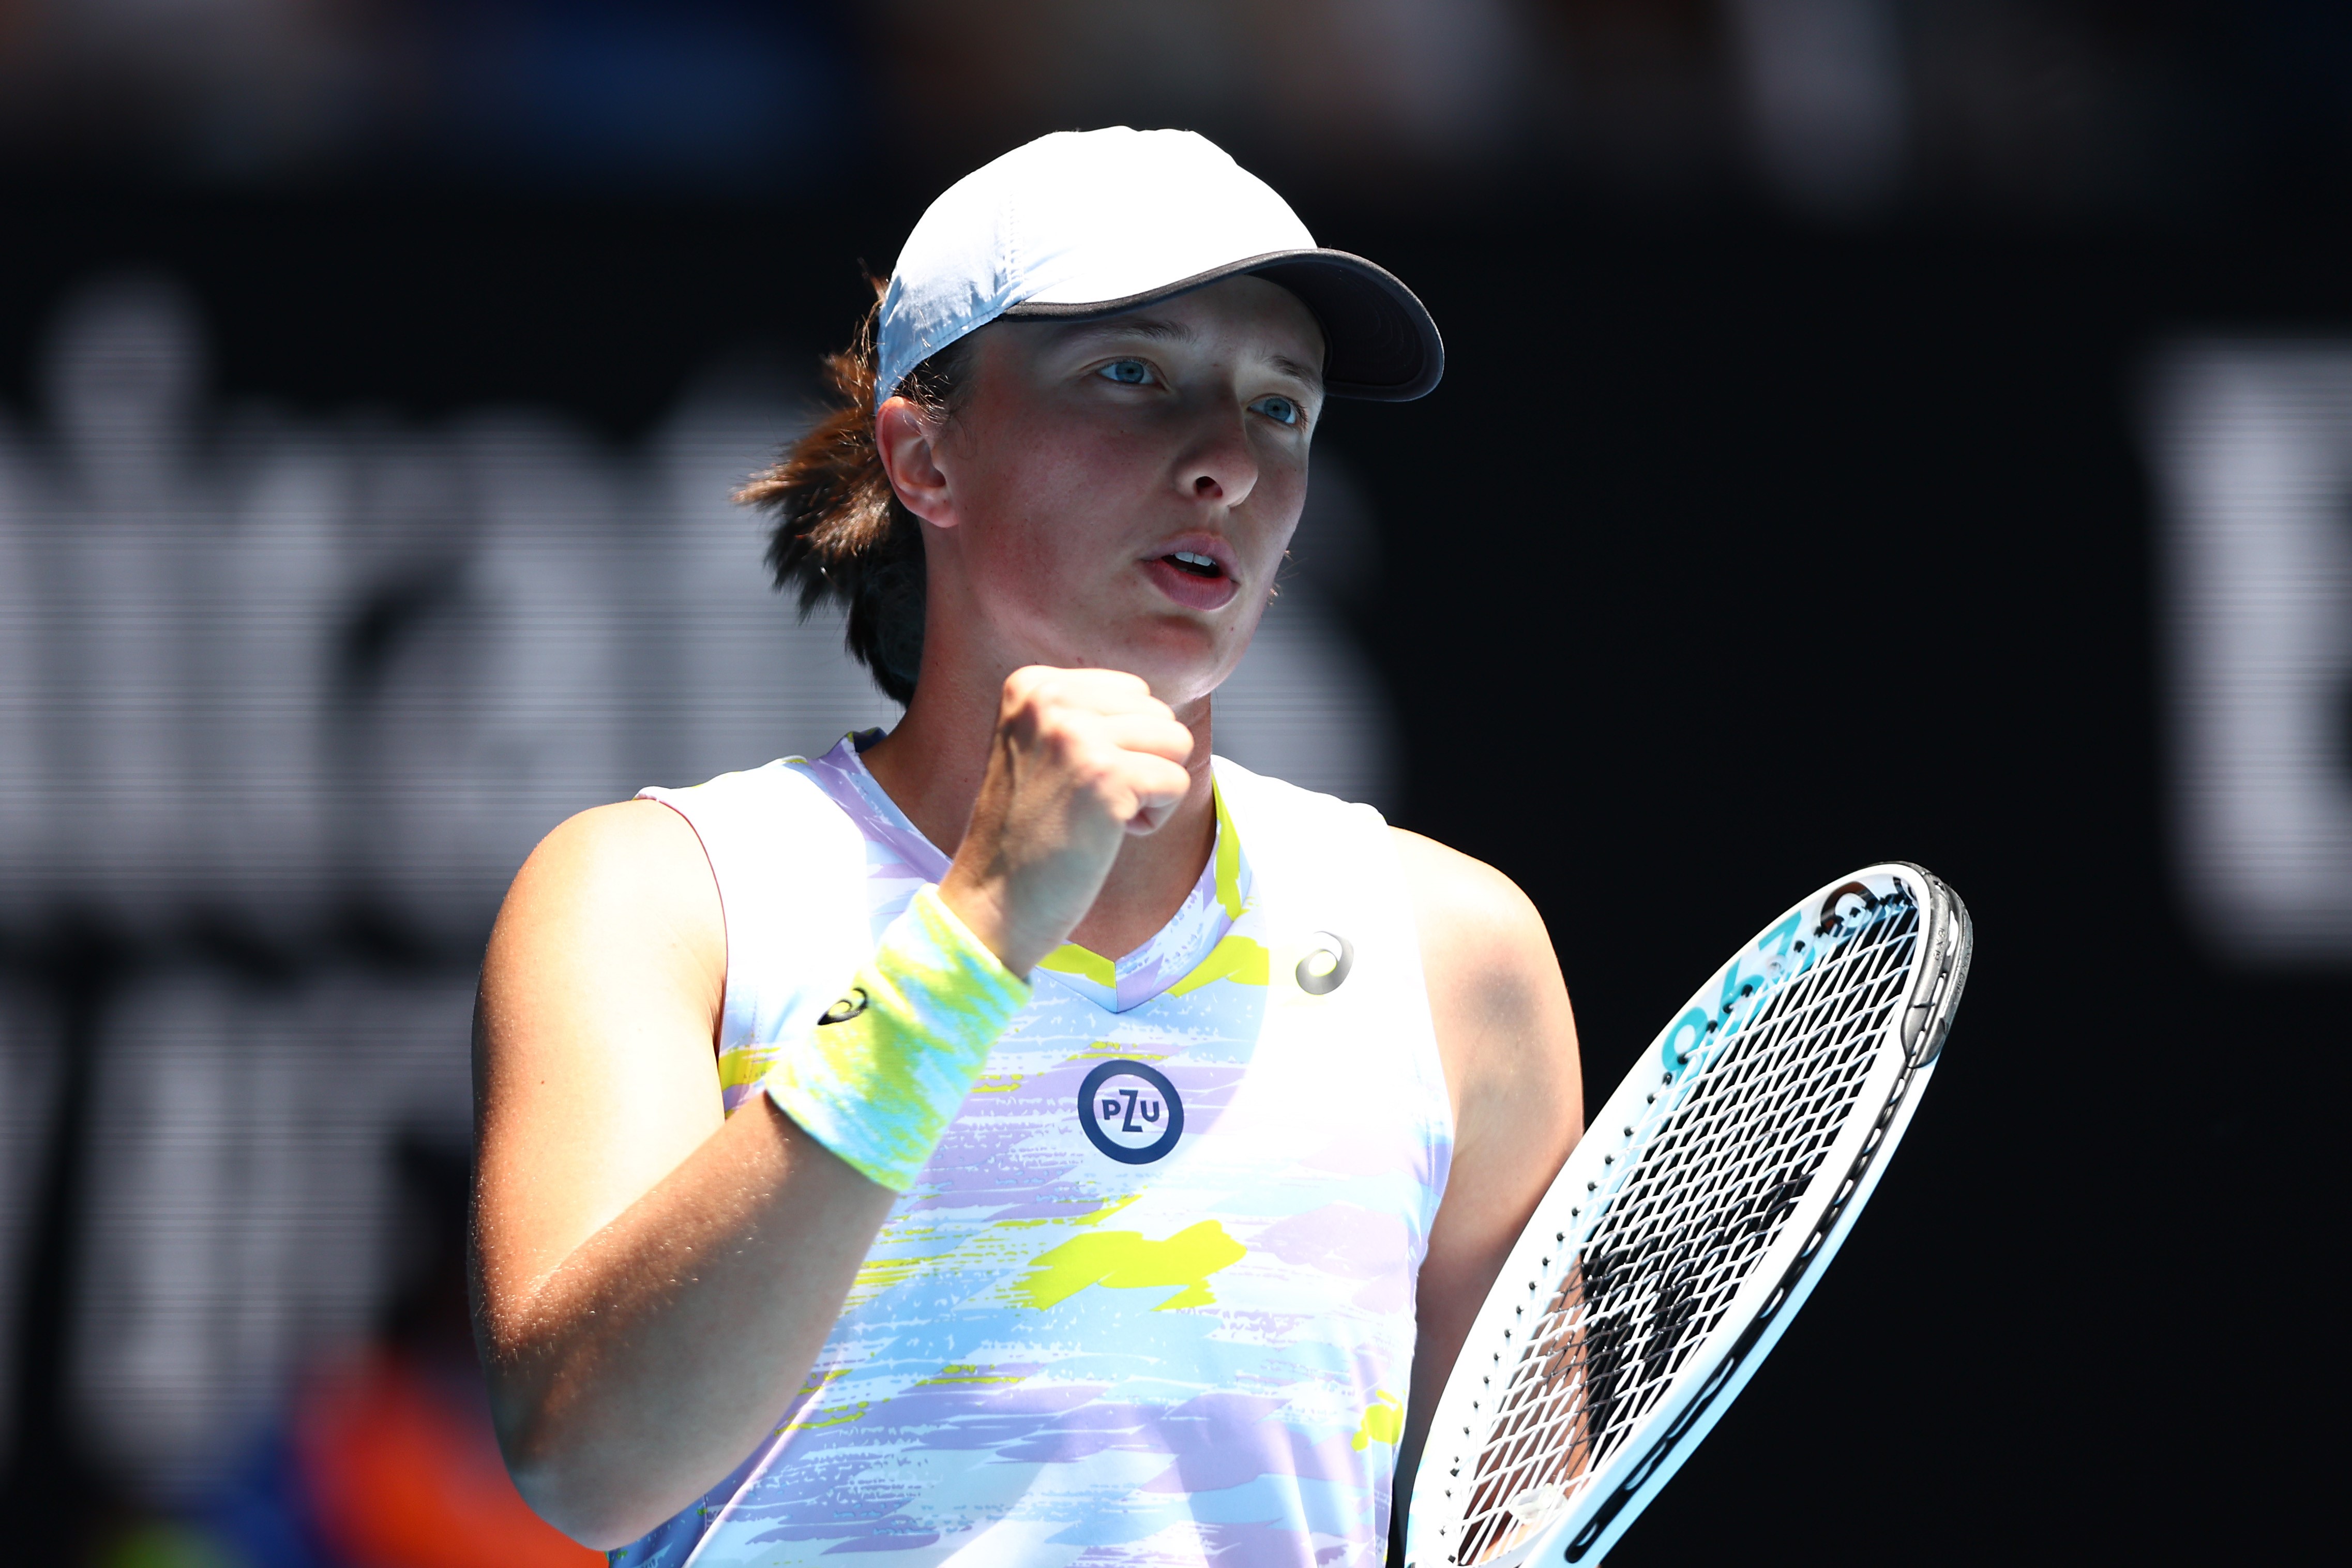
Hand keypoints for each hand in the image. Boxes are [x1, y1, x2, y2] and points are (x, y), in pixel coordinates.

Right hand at [937, 667, 1195, 973]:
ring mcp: (1076, 736)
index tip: (1073, 779)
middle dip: (1141, 764)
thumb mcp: (1041, 746)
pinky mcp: (1105, 777)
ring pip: (1176, 742)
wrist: (991, 902)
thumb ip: (1088, 714)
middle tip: (1087, 803)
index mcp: (1031, 684)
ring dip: (1151, 789)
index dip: (1121, 744)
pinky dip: (1154, 818)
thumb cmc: (1027, 833)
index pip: (1133, 690)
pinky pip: (1178, 782)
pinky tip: (1108, 834)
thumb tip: (1163, 707)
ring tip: (1099, 815)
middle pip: (1159, 713)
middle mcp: (1049, 699)